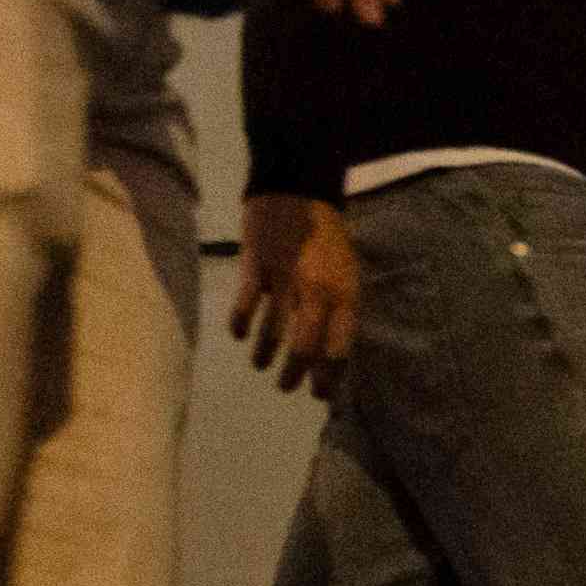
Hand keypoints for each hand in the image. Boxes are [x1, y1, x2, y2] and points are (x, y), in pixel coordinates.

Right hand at [231, 194, 358, 400]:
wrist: (296, 190)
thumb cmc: (326, 235)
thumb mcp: (346, 271)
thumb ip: (340, 306)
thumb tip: (332, 348)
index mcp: (344, 293)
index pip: (339, 346)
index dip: (330, 376)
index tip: (321, 395)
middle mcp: (318, 291)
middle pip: (305, 347)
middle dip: (296, 375)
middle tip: (287, 388)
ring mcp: (285, 280)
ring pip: (273, 331)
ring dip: (265, 355)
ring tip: (261, 367)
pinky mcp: (256, 267)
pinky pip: (246, 305)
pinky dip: (241, 324)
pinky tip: (239, 335)